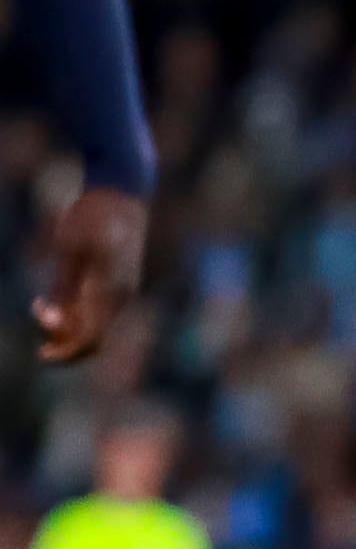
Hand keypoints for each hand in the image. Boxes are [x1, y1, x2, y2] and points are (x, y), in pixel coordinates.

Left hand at [31, 185, 146, 363]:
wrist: (123, 192)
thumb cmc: (92, 216)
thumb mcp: (69, 250)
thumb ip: (62, 288)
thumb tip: (51, 321)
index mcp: (109, 291)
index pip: (90, 340)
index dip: (66, 354)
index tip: (41, 355)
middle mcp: (121, 297)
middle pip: (95, 339)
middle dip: (64, 340)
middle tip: (37, 316)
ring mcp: (124, 291)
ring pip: (98, 327)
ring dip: (69, 326)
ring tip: (41, 304)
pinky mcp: (121, 283)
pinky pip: (101, 313)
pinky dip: (78, 315)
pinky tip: (57, 297)